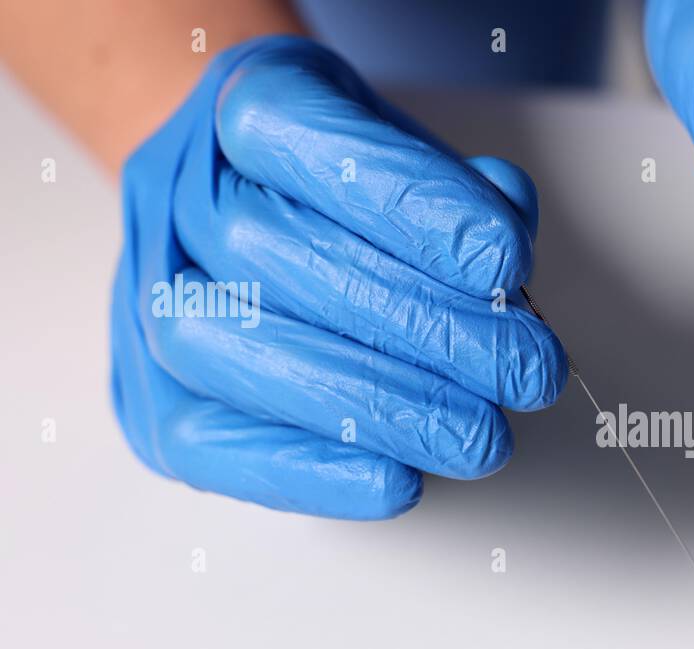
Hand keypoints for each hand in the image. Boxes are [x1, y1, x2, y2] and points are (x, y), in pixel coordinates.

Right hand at [112, 35, 565, 518]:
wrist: (247, 207)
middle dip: (422, 327)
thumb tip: (504, 241)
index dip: (408, 204)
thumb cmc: (346, 189)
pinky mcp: (151, 399)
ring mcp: (146, 295)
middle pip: (273, 253)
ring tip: (479, 435)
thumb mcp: (416, 155)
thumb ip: (461, 192)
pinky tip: (398, 480)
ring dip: (373, 404)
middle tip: (524, 371)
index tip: (505, 262)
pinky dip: (308, 470)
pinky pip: (205, 442)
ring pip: (227, 345)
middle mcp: (175, 190)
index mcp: (244, 101)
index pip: (305, 138)